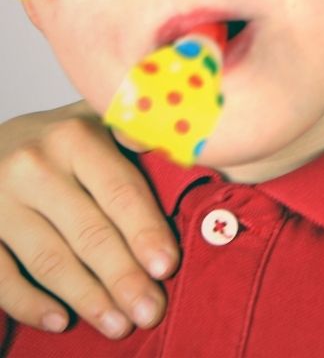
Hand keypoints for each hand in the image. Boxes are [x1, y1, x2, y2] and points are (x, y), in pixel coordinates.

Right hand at [0, 101, 178, 337]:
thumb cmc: (60, 139)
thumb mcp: (98, 120)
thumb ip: (136, 133)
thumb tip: (183, 144)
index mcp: (75, 136)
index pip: (119, 191)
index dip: (145, 231)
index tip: (167, 267)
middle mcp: (35, 167)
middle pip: (89, 232)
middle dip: (123, 277)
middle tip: (151, 311)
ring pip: (49, 260)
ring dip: (87, 298)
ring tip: (118, 325)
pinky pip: (0, 277)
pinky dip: (30, 304)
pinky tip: (61, 321)